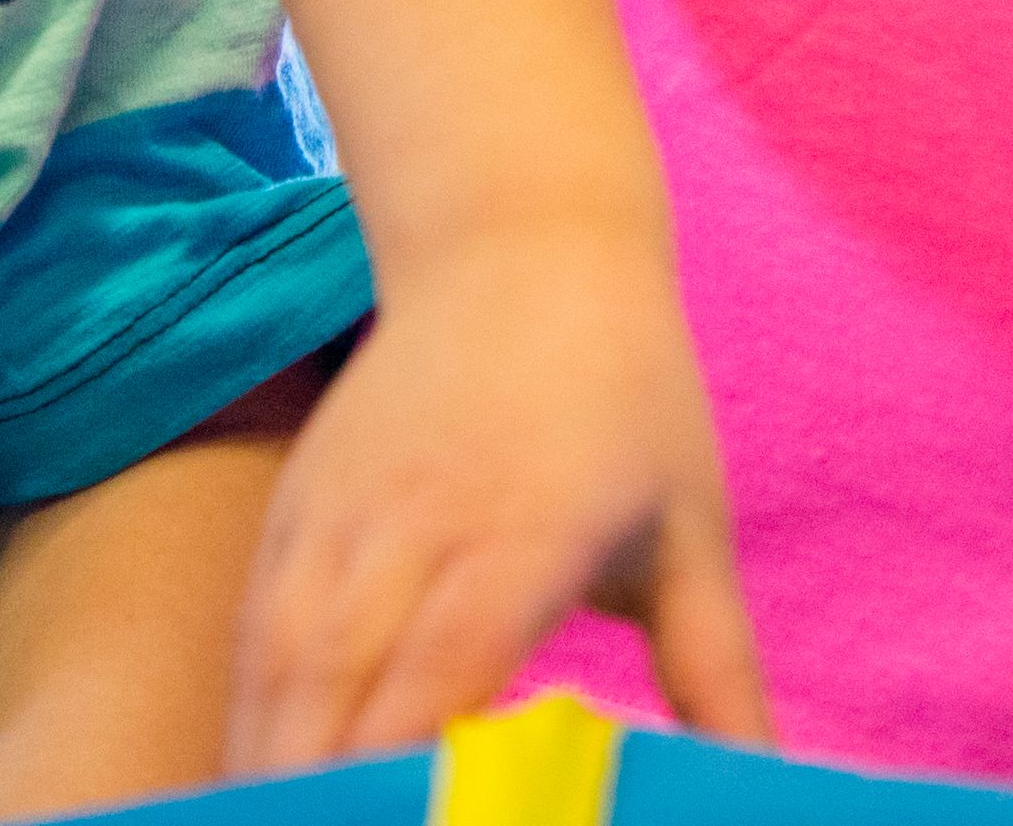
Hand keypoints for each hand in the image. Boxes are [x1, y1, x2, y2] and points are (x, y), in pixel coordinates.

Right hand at [222, 225, 764, 772]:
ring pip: (280, 663)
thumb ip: (716, 668)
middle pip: (342, 688)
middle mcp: (420, 524)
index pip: (448, 677)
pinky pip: (254, 626)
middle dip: (328, 794)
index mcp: (527, 535)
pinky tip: (259, 778)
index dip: (418, 774)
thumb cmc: (629, 394)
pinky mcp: (298, 503)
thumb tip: (764, 775)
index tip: (433, 824)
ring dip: (271, 765)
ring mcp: (344, 511)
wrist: (521, 243)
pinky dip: (248, 708)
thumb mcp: (694, 525)